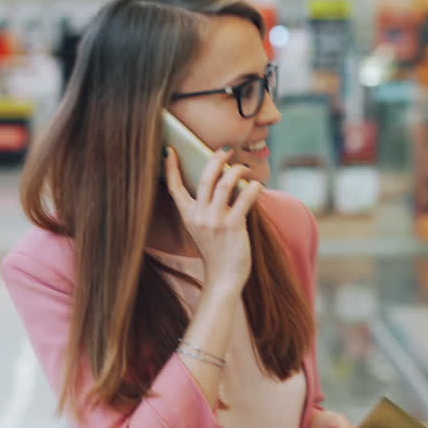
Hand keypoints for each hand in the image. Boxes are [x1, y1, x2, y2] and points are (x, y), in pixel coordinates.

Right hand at [164, 146, 262, 292]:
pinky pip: (244, 198)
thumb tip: (222, 180)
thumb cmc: (217, 251)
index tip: (169, 150)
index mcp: (188, 216)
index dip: (171, 167)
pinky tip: (258, 186)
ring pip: (225, 184)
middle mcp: (199, 216)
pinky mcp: (233, 227)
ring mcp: (215, 221)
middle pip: (206, 178)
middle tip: (226, 150)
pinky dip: (253, 188)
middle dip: (216, 159)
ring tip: (244, 168)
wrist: (223, 277)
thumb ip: (205, 208)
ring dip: (237, 171)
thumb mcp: (203, 229)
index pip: (174, 188)